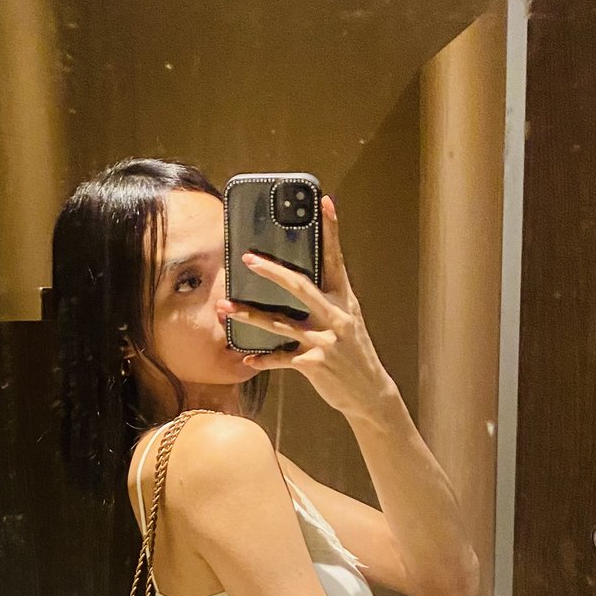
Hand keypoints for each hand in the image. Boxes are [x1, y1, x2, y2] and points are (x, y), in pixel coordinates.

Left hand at [217, 196, 395, 420]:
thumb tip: (297, 281)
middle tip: (247, 258)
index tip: (324, 202)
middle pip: (300, 286)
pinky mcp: (314, 365)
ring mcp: (325, 342)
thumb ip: (327, 302)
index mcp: (345, 300)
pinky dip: (263, 359)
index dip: (331, 230)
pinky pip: (281, 358)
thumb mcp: (348, 322)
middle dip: (272, 271)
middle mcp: (336, 317)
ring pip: (280, 324)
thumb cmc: (354, 354)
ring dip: (248, 315)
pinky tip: (247, 358)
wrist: (370, 394)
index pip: (336, 259)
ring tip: (224, 307)